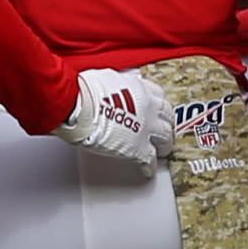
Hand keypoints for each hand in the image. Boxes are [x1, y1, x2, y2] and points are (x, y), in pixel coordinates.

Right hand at [56, 65, 171, 169]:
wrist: (79, 107)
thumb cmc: (85, 93)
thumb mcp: (107, 79)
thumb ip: (118, 85)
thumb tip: (115, 86)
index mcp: (140, 89)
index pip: (159, 97)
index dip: (159, 106)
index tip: (157, 110)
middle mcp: (148, 108)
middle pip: (167, 118)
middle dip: (166, 125)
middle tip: (164, 131)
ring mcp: (146, 129)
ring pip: (165, 139)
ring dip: (164, 145)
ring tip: (162, 151)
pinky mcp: (138, 149)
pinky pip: (150, 160)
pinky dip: (150, 167)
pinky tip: (147, 170)